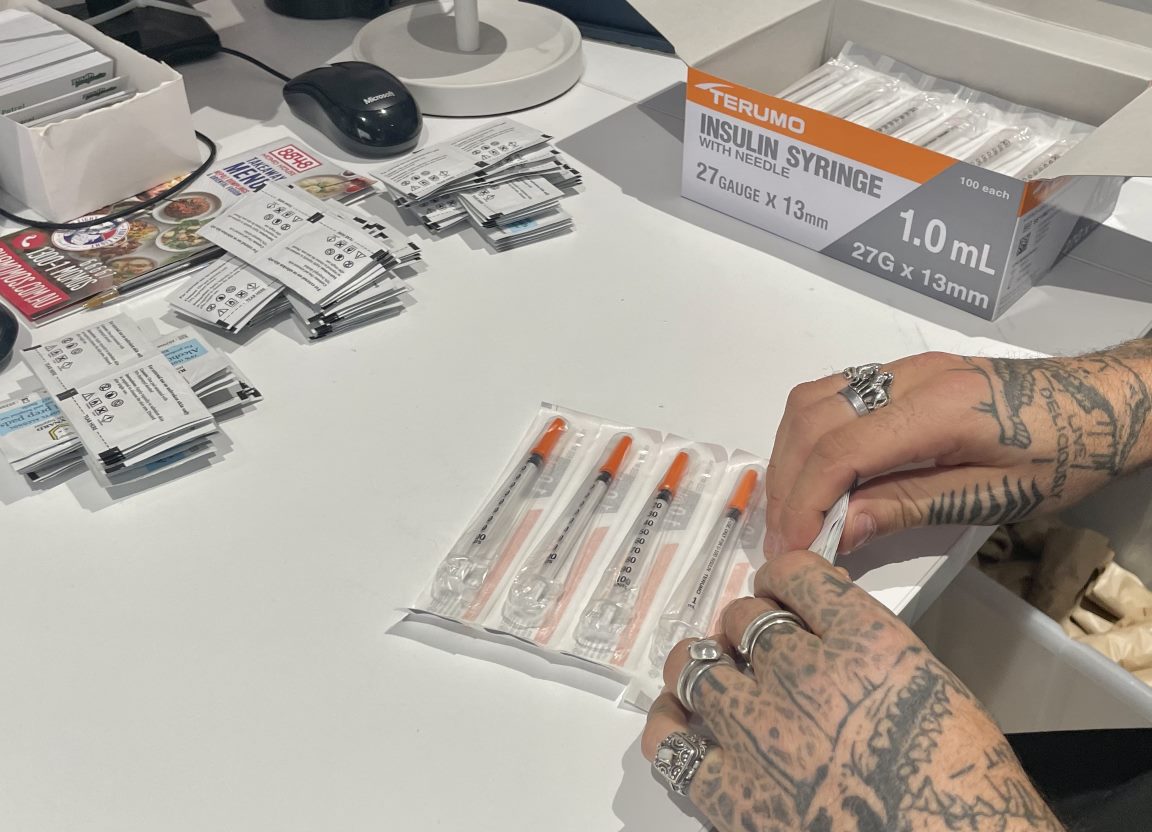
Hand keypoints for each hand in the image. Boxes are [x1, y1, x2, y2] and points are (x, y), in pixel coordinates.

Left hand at [642, 550, 1063, 831]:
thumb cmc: (961, 786)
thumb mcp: (934, 691)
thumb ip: (874, 655)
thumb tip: (829, 641)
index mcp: (866, 643)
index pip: (797, 574)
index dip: (781, 579)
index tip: (778, 591)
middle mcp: (804, 673)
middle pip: (742, 617)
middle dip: (745, 628)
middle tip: (752, 650)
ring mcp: (759, 730)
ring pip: (694, 664)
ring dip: (702, 666)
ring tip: (709, 678)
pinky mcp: (730, 789)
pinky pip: (669, 740)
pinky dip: (668, 727)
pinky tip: (679, 725)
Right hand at [765, 345, 1151, 555]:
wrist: (1108, 402)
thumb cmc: (1066, 457)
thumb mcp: (993, 497)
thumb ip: (908, 506)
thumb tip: (836, 530)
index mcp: (939, 409)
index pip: (840, 451)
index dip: (803, 503)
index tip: (789, 550)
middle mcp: (909, 377)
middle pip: (812, 419)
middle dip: (786, 483)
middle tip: (784, 539)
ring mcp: (902, 368)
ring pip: (812, 400)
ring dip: (789, 456)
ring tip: (794, 511)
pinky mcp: (903, 373)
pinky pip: (832, 395)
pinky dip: (809, 437)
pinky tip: (818, 475)